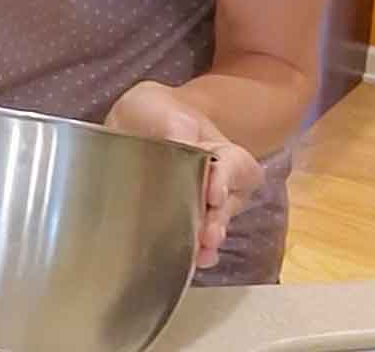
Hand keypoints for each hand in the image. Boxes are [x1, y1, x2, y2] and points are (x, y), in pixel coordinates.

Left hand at [104, 81, 262, 269]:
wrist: (136, 122)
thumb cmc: (158, 111)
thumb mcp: (167, 112)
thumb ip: (178, 128)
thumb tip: (183, 146)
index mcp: (224, 153)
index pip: (238, 167)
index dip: (229, 181)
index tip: (212, 194)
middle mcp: (221, 184)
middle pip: (227, 206)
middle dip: (217, 222)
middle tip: (207, 235)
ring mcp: (203, 205)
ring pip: (212, 227)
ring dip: (205, 242)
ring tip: (198, 253)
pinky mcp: (181, 219)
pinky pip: (193, 240)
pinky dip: (190, 252)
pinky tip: (186, 262)